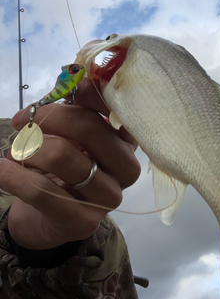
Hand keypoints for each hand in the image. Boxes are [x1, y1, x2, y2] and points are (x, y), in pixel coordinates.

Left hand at [0, 79, 140, 249]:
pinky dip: (13, 175)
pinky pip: (41, 191)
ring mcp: (109, 197)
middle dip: (48, 117)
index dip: (89, 92)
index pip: (117, 107)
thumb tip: (72, 76)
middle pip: (89, 128)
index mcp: (127, 142)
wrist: (47, 219)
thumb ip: (73, 109)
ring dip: (29, 148)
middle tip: (21, 119)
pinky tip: (1, 169)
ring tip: (16, 151)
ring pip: (63, 157)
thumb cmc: (60, 169)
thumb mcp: (69, 135)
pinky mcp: (84, 222)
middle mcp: (127, 168)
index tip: (60, 88)